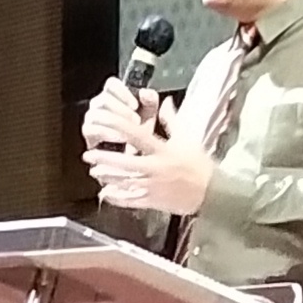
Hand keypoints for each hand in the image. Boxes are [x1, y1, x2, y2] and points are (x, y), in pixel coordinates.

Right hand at [82, 77, 164, 152]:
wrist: (133, 156)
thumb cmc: (139, 132)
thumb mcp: (149, 115)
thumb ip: (150, 101)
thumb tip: (146, 93)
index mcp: (113, 96)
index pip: (111, 84)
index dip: (122, 92)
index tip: (135, 105)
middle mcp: (99, 104)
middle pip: (103, 99)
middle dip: (121, 110)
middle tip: (136, 121)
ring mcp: (91, 118)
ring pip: (96, 113)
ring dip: (114, 122)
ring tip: (129, 131)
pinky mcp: (88, 133)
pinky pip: (91, 129)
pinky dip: (107, 133)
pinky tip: (120, 138)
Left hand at [84, 110, 212, 215]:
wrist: (213, 193)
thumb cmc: (200, 165)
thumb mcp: (187, 139)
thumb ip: (171, 121)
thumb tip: (165, 101)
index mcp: (164, 151)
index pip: (138, 136)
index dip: (119, 128)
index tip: (104, 124)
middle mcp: (157, 169)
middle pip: (126, 163)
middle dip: (105, 158)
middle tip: (88, 154)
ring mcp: (154, 187)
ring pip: (126, 182)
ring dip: (108, 177)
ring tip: (95, 171)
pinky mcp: (154, 201)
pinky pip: (132, 200)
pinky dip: (117, 198)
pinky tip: (106, 194)